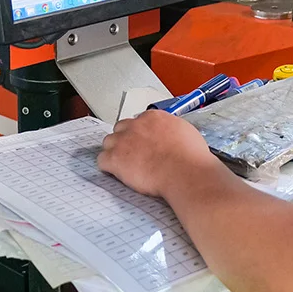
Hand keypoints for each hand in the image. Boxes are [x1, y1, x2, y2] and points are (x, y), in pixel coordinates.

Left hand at [98, 110, 222, 197]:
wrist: (184, 172)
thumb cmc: (190, 157)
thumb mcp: (186, 133)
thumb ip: (172, 130)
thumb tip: (171, 135)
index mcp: (153, 117)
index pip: (138, 121)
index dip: (139, 134)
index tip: (143, 142)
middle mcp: (136, 125)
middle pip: (120, 128)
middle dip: (124, 140)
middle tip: (132, 154)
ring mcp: (123, 141)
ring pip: (108, 142)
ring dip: (114, 152)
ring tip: (124, 165)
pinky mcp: (115, 159)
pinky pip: (102, 160)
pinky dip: (107, 167)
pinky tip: (116, 173)